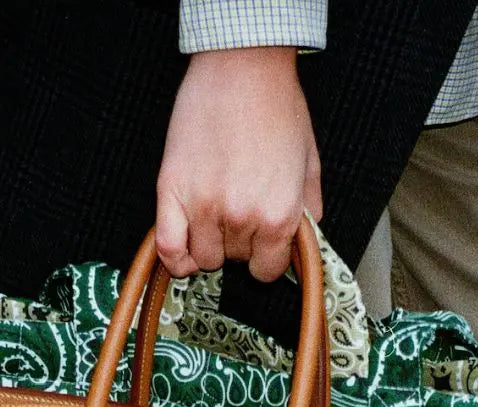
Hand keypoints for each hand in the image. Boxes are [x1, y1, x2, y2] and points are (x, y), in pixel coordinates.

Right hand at [156, 47, 321, 282]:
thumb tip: (302, 243)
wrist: (243, 65)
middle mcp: (240, 217)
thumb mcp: (309, 164)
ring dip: (209, 244)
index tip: (262, 245)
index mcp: (278, 215)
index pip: (267, 271)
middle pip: (234, 261)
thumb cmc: (276, 105)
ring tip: (215, 216)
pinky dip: (175, 257)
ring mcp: (203, 206)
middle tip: (240, 209)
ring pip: (203, 257)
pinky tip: (184, 251)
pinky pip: (168, 248)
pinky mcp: (171, 190)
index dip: (266, 258)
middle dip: (240, 242)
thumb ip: (307, 213)